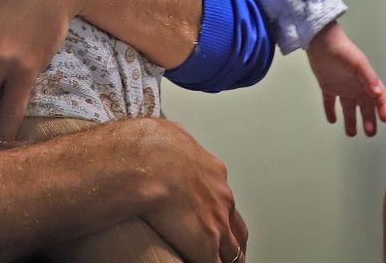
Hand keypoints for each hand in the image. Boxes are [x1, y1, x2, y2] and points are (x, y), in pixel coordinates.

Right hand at [127, 119, 248, 262]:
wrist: (149, 162)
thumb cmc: (152, 146)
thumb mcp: (170, 134)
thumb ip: (175, 139)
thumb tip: (168, 134)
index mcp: (213, 172)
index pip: (223, 200)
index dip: (218, 213)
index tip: (212, 219)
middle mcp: (221, 198)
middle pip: (236, 228)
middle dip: (232, 241)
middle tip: (229, 252)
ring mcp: (217, 223)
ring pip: (233, 251)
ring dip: (228, 258)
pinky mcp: (206, 244)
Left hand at [306, 21, 385, 136]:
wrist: (320, 42)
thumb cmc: (342, 49)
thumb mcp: (359, 63)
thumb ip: (369, 78)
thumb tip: (378, 94)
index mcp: (366, 80)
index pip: (378, 97)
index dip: (382, 108)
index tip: (385, 120)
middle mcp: (356, 85)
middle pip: (365, 107)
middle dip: (369, 120)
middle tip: (370, 133)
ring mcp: (342, 87)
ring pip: (349, 108)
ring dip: (351, 120)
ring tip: (351, 133)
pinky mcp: (328, 87)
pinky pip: (330, 103)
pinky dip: (331, 112)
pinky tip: (332, 121)